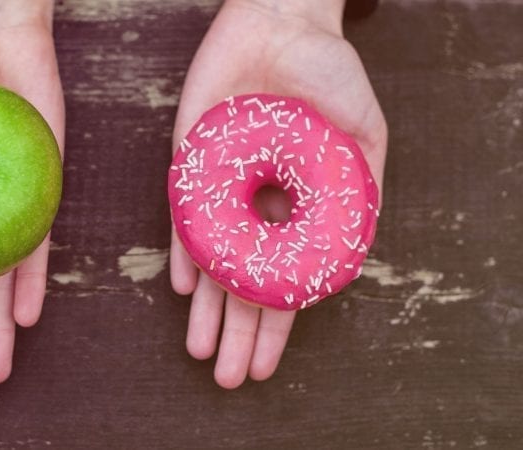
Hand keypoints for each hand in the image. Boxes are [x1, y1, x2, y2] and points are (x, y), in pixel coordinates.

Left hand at [171, 0, 386, 388]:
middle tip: (228, 376)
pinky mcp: (191, 163)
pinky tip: (185, 288)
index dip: (276, 325)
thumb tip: (353, 249)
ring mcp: (222, 189)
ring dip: (207, 308)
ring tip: (202, 350)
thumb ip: (361, 190)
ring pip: (212, 260)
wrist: (281, 23)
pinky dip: (185, 251)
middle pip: (244, 282)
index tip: (267, 364)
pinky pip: (184, 216)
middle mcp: (257, 207)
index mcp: (297, 209)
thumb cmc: (329, 73)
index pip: (283, 279)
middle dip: (237, 331)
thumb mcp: (364, 133)